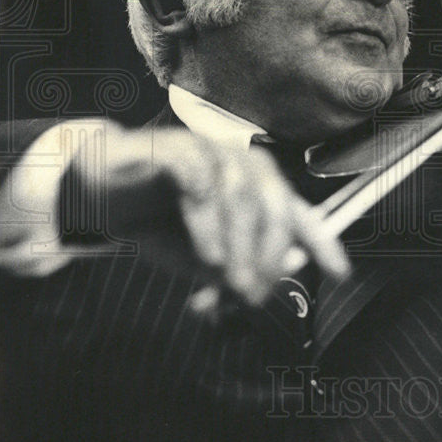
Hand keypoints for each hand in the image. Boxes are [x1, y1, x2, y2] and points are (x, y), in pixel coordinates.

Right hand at [71, 125, 349, 306]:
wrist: (100, 194)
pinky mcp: (178, 149)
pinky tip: (206, 252)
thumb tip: (272, 281)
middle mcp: (247, 166)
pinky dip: (207, 222)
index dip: (324, 244)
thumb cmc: (160, 222)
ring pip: (242, 197)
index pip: (301, 216)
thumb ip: (236, 268)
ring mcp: (215, 152)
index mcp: (261, 191)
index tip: (340, 274)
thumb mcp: (203, 257)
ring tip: (228, 280)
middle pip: (276, 208)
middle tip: (252, 292)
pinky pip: (201, 185)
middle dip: (268, 256)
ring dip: (238, 245)